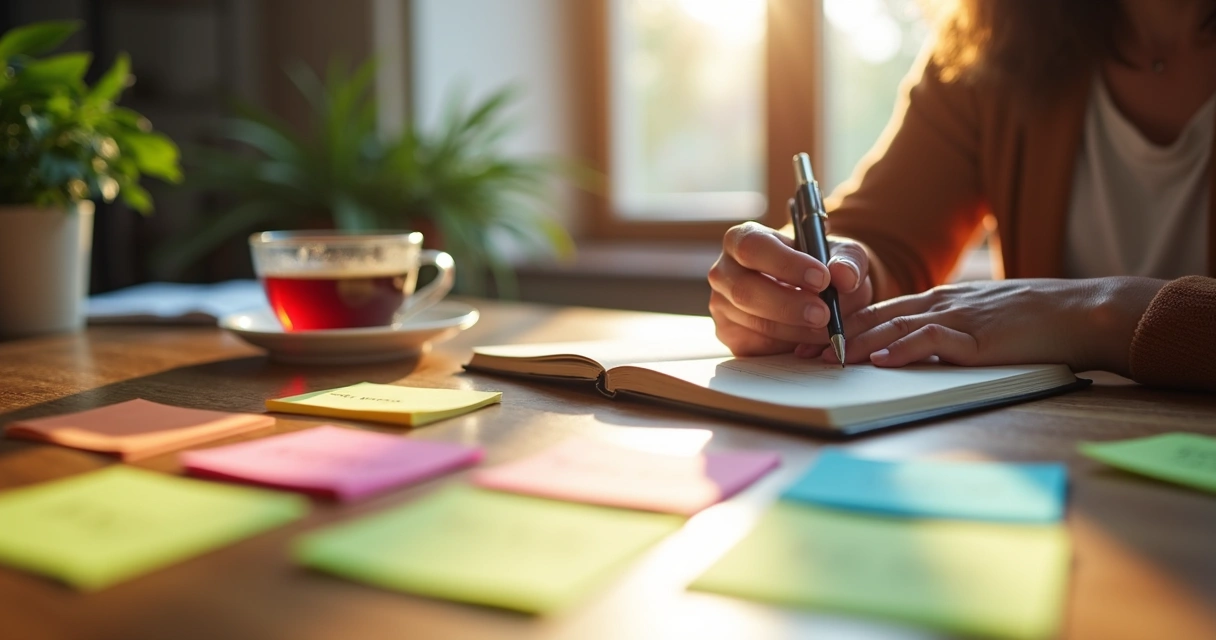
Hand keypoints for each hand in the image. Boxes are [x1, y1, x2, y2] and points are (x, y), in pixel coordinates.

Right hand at [709, 222, 874, 356]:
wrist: (811, 292)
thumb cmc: (819, 265)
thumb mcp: (840, 255)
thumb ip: (848, 261)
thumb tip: (844, 277)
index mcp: (743, 239)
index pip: (753, 247)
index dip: (786, 264)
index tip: (822, 278)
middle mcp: (724, 271)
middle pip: (745, 290)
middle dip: (788, 305)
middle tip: (824, 314)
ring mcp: (722, 305)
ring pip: (754, 322)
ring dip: (795, 329)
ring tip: (827, 329)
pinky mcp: (730, 335)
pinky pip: (757, 344)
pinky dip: (788, 344)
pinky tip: (809, 338)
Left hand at [824, 277, 1164, 374]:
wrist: (1082, 312)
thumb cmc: (1034, 321)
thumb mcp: (978, 321)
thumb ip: (943, 333)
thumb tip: (906, 352)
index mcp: (940, 301)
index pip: (880, 309)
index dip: (843, 323)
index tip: (812, 339)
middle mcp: (942, 304)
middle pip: (877, 316)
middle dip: (836, 334)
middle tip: (802, 351)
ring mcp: (959, 318)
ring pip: (895, 325)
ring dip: (857, 342)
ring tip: (826, 357)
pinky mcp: (978, 338)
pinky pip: (932, 340)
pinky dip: (903, 349)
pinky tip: (879, 359)